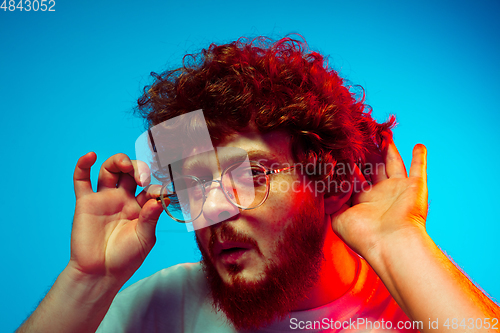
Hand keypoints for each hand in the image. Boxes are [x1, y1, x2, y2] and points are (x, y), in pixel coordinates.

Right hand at [68, 152, 163, 284]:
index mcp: (141, 207)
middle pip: (131, 172)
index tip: (161, 193)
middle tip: (142, 178)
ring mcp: (105, 199)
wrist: (100, 273)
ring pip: (110, 170)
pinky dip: (83, 165)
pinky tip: (91, 156)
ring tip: (125, 165)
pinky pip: (82, 179)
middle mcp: (123, 199)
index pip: (150, 187)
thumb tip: (159, 199)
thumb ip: (151, 218)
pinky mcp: (86, 202)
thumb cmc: (125, 258)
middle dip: (139, 168)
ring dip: (119, 161)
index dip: (157, 187)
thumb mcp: (145, 238)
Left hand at [330, 138, 427, 259]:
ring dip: (389, 148)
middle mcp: (380, 194)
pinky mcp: (415, 187)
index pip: (354, 176)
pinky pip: (419, 168)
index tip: (340, 147)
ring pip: (392, 162)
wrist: (392, 243)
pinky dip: (420, 158)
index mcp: (362, 201)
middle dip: (367, 151)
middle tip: (360, 133)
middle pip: (372, 166)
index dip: (347, 163)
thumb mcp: (338, 218)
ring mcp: (398, 189)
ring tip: (383, 132)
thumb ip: (331, 201)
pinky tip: (419, 146)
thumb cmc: (364, 235)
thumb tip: (323, 187)